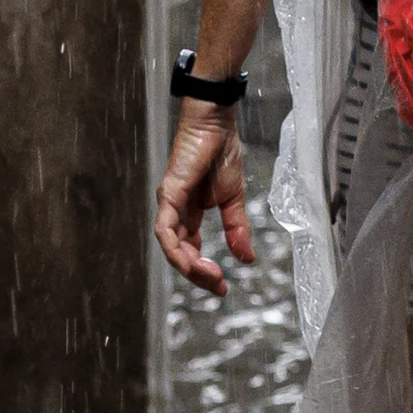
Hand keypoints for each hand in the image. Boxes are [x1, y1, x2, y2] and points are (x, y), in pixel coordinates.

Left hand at [156, 100, 256, 294]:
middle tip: (219, 287)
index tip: (223, 288)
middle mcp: (175, 213)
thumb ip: (237, 229)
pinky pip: (165, 229)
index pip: (190, 251)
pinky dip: (175, 248)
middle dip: (198, 275)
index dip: (204, 272)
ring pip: (170, 246)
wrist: (217, 125)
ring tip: (211, 277)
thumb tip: (247, 259)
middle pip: (179, 254)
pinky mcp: (168, 194)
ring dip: (188, 266)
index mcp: (189, 215)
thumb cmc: (222, 154)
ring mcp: (169, 204)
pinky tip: (191, 262)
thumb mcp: (235, 200)